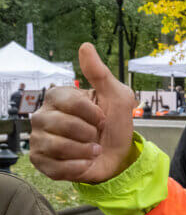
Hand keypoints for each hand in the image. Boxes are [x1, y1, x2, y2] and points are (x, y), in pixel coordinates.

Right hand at [30, 43, 136, 182]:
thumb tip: (85, 47)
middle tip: (96, 136)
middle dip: (89, 133)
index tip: (103, 119)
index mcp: (57, 97)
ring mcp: (39, 139)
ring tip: (93, 150)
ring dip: (85, 151)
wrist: (117, 157)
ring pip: (57, 146)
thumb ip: (100, 74)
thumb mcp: (117, 98)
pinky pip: (56, 167)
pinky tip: (85, 162)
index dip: (93, 114)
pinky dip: (78, 167)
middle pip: (62, 124)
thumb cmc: (114, 125)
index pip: (69, 102)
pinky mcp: (41, 161)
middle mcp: (42, 116)